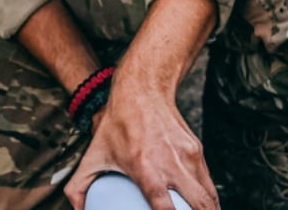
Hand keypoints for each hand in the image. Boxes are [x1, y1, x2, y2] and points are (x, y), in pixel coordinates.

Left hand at [65, 79, 218, 209]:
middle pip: (199, 205)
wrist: (143, 90)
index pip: (165, 209)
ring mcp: (188, 156)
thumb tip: (78, 209)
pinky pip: (207, 182)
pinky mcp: (197, 149)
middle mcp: (172, 163)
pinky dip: (208, 199)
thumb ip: (80, 185)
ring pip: (209, 197)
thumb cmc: (117, 123)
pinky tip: (202, 209)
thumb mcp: (93, 154)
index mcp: (146, 168)